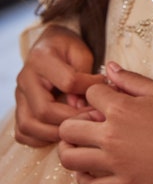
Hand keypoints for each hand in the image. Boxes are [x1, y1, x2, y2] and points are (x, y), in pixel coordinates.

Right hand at [14, 24, 102, 146]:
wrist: (49, 44)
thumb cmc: (68, 48)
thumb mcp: (81, 53)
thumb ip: (84, 76)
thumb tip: (83, 106)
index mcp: (42, 58)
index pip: (68, 82)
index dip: (88, 90)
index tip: (103, 91)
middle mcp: (25, 78)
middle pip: (44, 110)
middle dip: (72, 119)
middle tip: (93, 120)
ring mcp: (19, 96)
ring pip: (29, 126)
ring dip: (56, 133)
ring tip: (78, 129)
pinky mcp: (18, 108)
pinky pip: (22, 133)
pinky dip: (40, 139)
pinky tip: (60, 134)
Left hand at [58, 62, 152, 183]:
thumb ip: (131, 80)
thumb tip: (109, 67)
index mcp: (121, 108)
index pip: (89, 95)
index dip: (95, 93)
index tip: (104, 98)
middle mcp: (111, 135)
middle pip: (68, 128)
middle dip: (73, 121)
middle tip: (88, 122)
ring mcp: (115, 162)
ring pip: (70, 158)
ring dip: (70, 149)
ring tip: (82, 145)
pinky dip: (82, 178)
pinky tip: (89, 169)